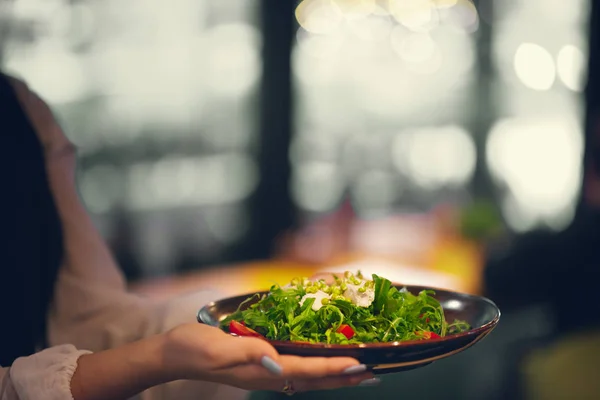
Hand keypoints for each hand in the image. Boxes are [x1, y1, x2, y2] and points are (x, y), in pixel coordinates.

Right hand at [161, 323, 374, 392]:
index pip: (306, 371)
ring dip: (335, 374)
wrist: (176, 354)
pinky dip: (317, 365)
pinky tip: (324, 359)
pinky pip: (296, 366)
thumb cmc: (195, 349)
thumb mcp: (219, 348)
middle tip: (373, 374)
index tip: (359, 366)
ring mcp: (266, 370)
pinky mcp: (262, 362)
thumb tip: (276, 360)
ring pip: (309, 375)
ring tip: (359, 371)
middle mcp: (270, 374)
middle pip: (315, 379)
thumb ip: (248, 353)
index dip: (334, 369)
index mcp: (263, 371)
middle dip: (345, 378)